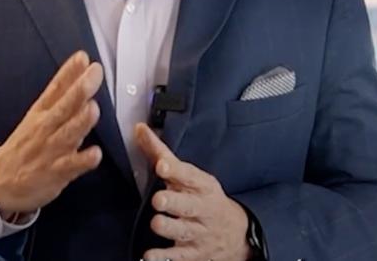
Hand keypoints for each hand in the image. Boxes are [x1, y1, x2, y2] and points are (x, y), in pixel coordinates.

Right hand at [0, 50, 103, 214]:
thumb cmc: (25, 145)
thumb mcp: (37, 116)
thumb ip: (61, 95)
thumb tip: (82, 71)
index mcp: (40, 113)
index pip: (55, 88)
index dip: (68, 72)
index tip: (82, 58)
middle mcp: (45, 128)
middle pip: (63, 107)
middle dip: (79, 89)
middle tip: (94, 73)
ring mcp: (50, 151)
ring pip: (67, 134)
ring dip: (80, 122)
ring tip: (93, 108)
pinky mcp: (56, 173)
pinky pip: (71, 167)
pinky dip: (83, 161)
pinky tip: (95, 154)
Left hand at [135, 123, 251, 260]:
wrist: (237, 233)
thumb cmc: (204, 197)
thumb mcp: (189, 175)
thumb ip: (161, 153)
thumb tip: (139, 129)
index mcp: (202, 186)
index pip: (189, 176)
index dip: (175, 171)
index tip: (162, 165)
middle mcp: (202, 209)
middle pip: (189, 205)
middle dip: (174, 202)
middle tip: (158, 199)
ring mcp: (199, 233)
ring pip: (184, 231)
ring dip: (170, 228)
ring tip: (157, 223)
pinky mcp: (193, 254)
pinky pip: (178, 257)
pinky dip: (164, 258)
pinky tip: (149, 256)